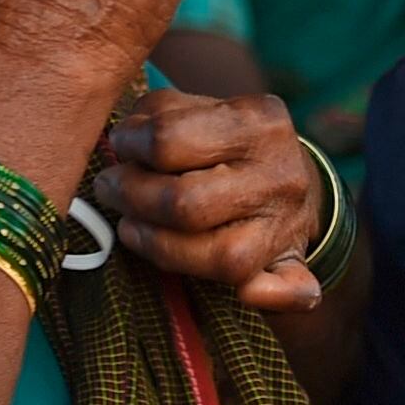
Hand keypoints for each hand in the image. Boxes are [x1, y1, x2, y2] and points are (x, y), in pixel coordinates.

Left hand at [91, 91, 326, 313]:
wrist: (291, 176)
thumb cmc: (228, 143)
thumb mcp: (201, 108)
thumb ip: (159, 113)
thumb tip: (124, 137)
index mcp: (258, 122)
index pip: (170, 139)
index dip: (130, 146)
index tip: (119, 146)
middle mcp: (279, 173)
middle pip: (185, 203)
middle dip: (132, 198)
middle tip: (110, 189)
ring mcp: (288, 224)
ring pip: (219, 256)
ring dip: (158, 247)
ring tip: (130, 226)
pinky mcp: (293, 264)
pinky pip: (293, 289)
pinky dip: (269, 296)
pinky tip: (246, 293)